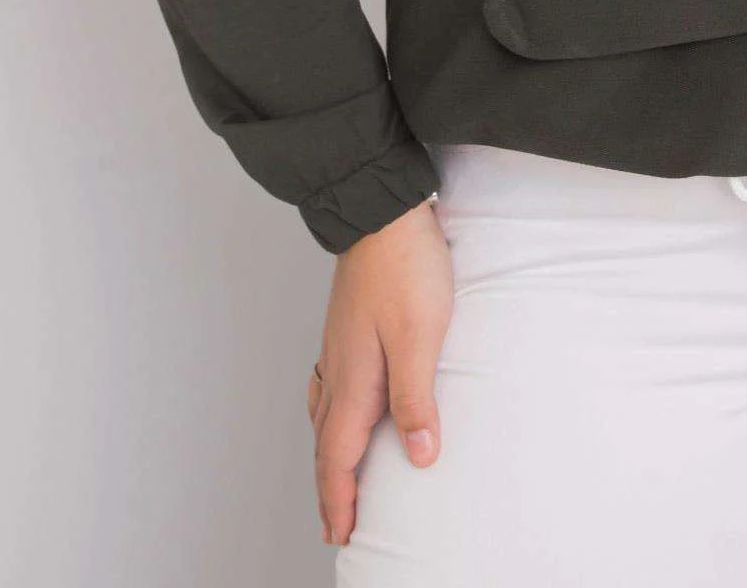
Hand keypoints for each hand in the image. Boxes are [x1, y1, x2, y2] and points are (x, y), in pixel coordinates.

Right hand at [306, 197, 454, 547]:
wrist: (383, 212)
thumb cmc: (405, 267)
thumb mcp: (421, 336)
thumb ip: (417, 398)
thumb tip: (419, 456)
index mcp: (353, 380)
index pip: (338, 457)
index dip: (340, 499)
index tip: (343, 535)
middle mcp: (338, 369)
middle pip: (326, 443)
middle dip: (331, 488)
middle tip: (337, 525)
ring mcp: (338, 346)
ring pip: (325, 416)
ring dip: (329, 453)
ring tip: (338, 477)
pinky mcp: (347, 328)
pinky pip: (331, 387)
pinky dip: (331, 415)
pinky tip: (341, 406)